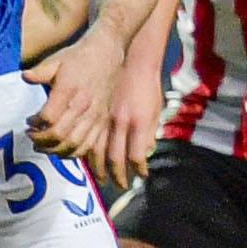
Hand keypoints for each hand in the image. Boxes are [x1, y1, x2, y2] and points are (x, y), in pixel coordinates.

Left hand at [25, 27, 122, 161]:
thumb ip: (40, 72)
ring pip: (73, 144)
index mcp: (69, 91)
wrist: (109, 52)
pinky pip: (89, 146)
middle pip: (59, 135)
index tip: (29, 121)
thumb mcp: (56, 60)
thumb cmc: (79, 57)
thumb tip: (25, 77)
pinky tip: (63, 148)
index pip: (48, 118)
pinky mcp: (103, 121)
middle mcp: (83, 106)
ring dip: (55, 150)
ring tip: (44, 145)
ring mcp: (95, 116)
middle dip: (40, 140)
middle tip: (32, 137)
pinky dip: (74, 152)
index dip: (34, 124)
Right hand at [89, 51, 165, 191]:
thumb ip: (150, 132)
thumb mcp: (155, 110)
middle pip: (115, 157)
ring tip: (104, 179)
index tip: (141, 176)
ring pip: (98, 149)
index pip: (136, 155)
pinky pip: (90, 136)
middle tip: (120, 186)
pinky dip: (91, 151)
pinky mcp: (98, 111)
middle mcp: (121, 123)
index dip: (138, 169)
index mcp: (138, 122)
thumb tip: (146, 151)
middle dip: (117, 175)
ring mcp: (106, 117)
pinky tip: (92, 159)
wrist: (134, 61)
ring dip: (100, 167)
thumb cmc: (149, 86)